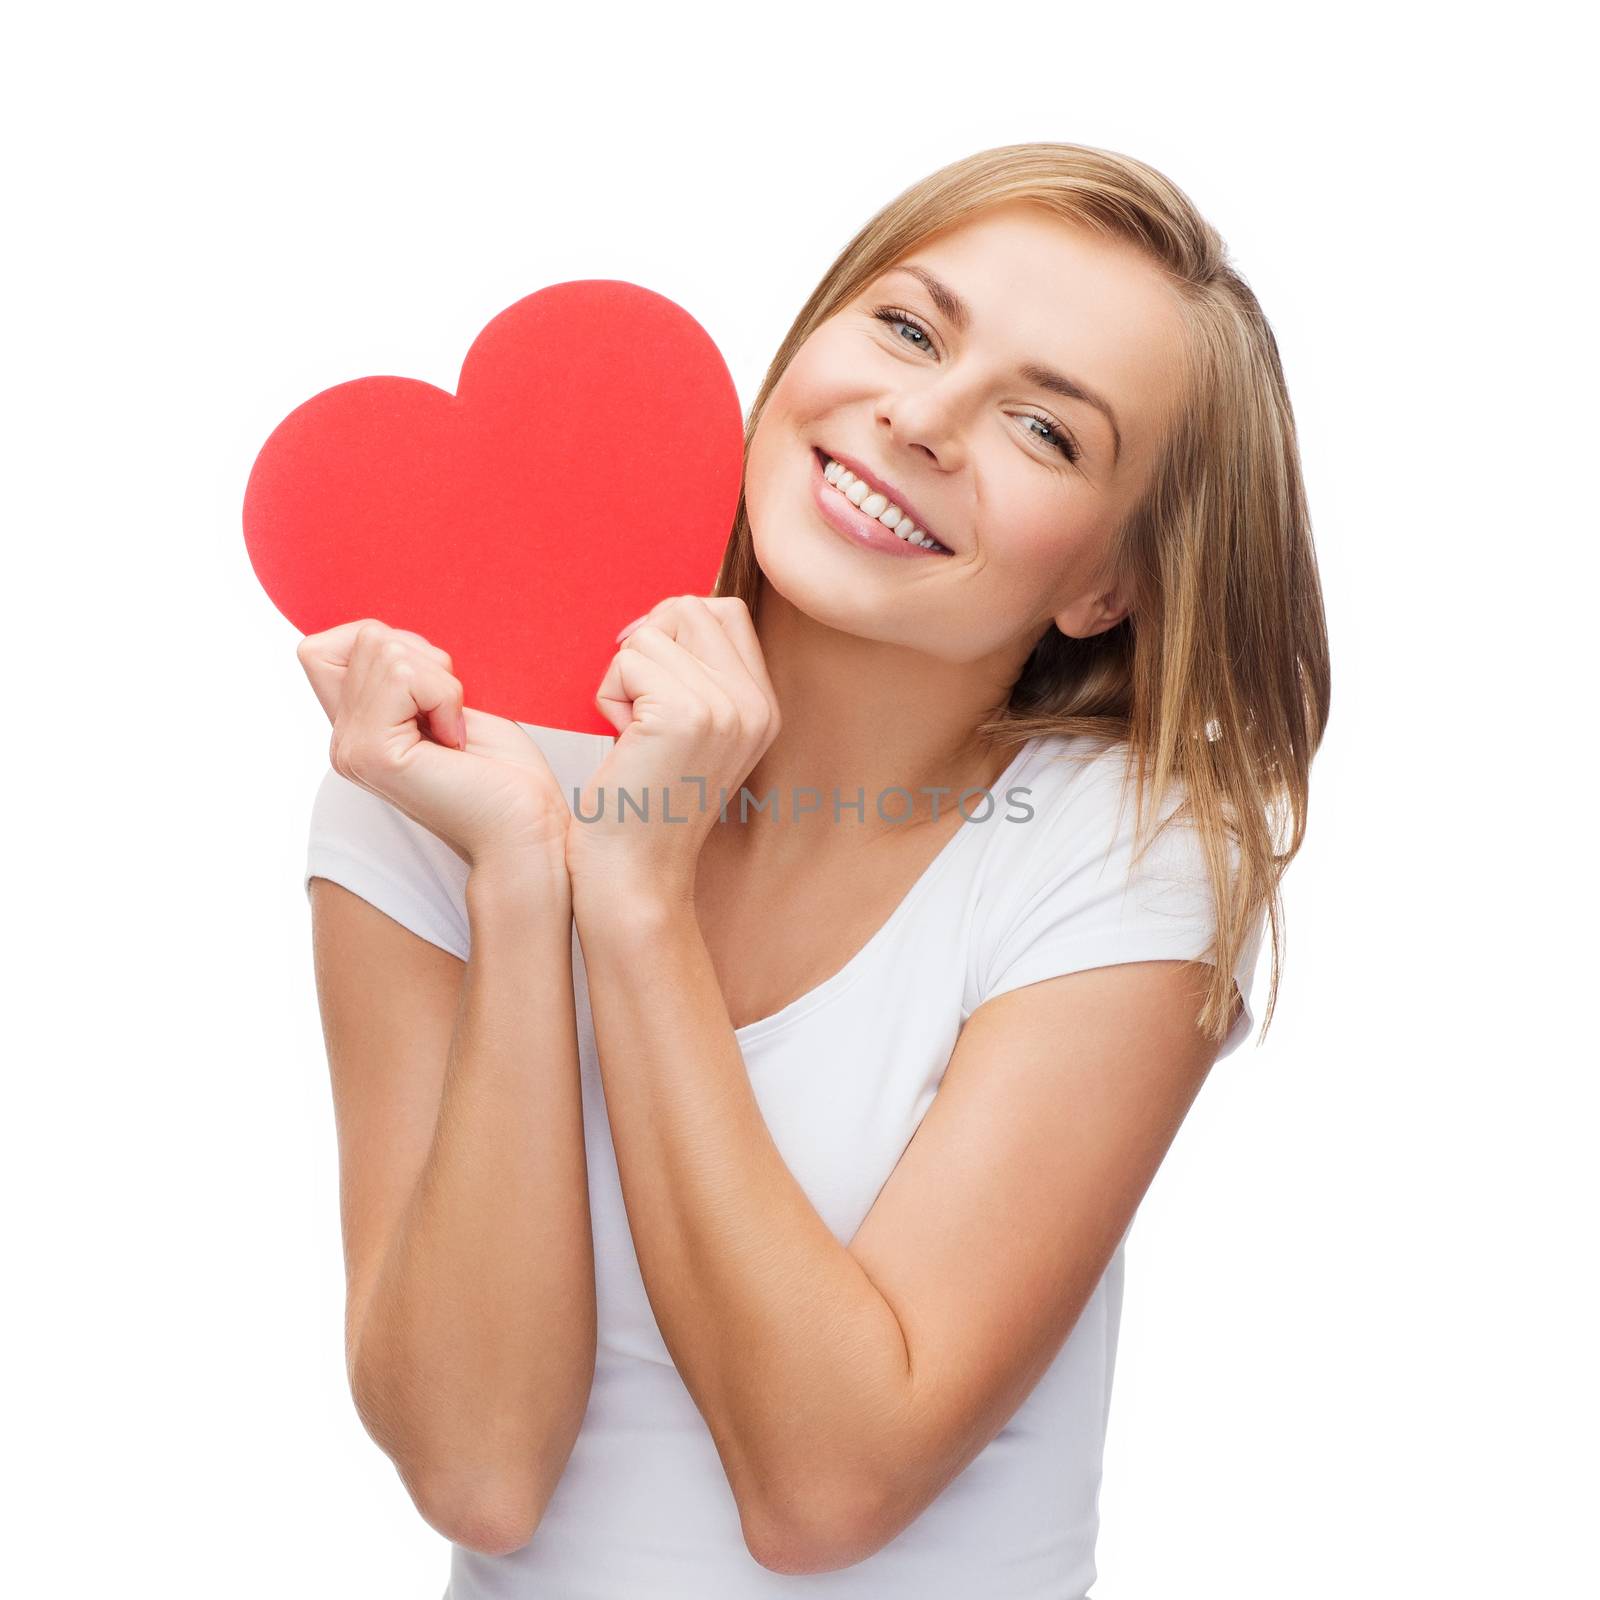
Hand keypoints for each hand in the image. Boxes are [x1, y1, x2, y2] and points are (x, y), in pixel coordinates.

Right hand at [299, 619, 569, 869]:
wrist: (528, 830)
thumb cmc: (506, 772)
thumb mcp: (446, 704)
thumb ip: (402, 676)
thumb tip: (380, 633)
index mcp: (357, 728)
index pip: (319, 648)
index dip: (383, 643)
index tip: (431, 687)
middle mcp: (344, 741)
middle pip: (366, 637)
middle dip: (427, 661)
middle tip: (452, 716)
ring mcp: (352, 749)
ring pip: (384, 649)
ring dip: (440, 682)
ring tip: (454, 730)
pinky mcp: (373, 754)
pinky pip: (402, 675)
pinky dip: (444, 695)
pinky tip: (455, 739)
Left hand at [567, 595, 779, 901]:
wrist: (635, 874)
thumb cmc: (645, 804)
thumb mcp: (693, 733)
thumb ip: (699, 675)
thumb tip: (664, 614)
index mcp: (764, 707)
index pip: (725, 612)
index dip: (674, 627)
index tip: (647, 676)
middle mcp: (756, 704)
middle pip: (691, 608)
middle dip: (648, 645)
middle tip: (636, 706)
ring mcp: (725, 708)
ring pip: (653, 633)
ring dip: (623, 676)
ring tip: (630, 732)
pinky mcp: (684, 714)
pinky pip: (629, 660)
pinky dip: (609, 695)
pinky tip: (620, 740)